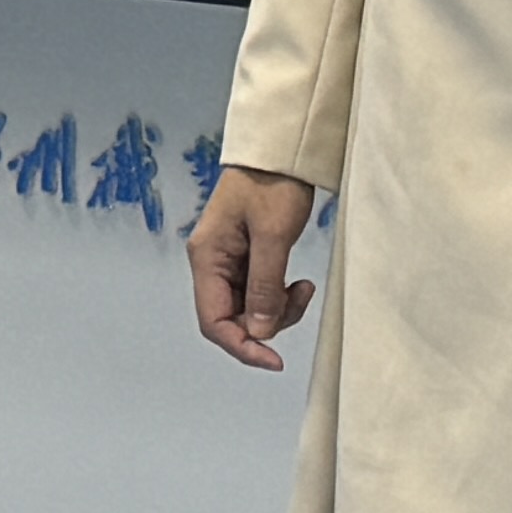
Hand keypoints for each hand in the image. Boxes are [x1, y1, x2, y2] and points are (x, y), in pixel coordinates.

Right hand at [186, 166, 320, 371]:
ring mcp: (228, 260)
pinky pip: (259, 293)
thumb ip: (265, 286)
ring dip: (277, 310)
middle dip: (266, 324)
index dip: (242, 346)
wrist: (281, 152)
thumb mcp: (274, 236)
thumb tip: (260, 332)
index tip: (274, 360)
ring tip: (304, 288)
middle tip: (298, 302)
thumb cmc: (273, 184)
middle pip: (231, 318)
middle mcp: (212, 262)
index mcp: (207, 257)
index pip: (213, 321)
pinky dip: (279, 296)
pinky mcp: (246, 257)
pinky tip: (299, 283)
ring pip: (248, 309)